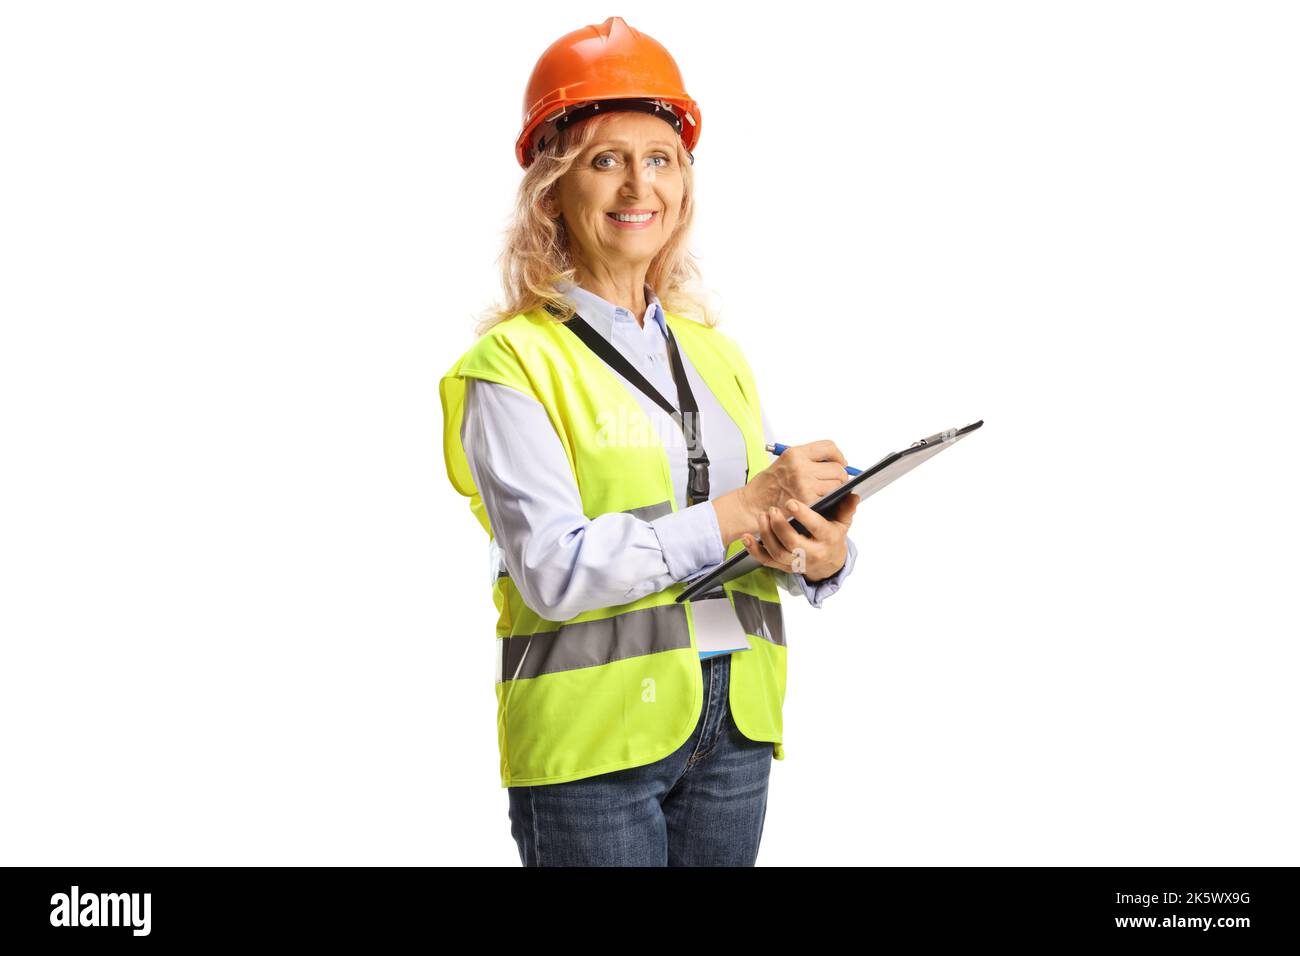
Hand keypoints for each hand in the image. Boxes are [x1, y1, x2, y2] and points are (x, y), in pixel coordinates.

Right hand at [712, 439, 852, 547]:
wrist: (750, 505)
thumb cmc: (766, 486)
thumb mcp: (784, 462)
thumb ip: (807, 460)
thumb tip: (832, 462)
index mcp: (795, 454)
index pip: (829, 447)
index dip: (838, 456)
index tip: (839, 462)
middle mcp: (801, 467)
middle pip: (837, 467)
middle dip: (839, 475)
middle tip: (834, 481)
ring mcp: (805, 484)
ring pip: (837, 484)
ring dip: (835, 489)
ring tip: (824, 492)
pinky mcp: (807, 501)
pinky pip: (830, 498)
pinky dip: (829, 500)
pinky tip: (820, 501)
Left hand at [741, 494, 859, 582]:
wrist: (827, 563)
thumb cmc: (831, 537)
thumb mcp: (842, 523)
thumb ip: (845, 508)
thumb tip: (853, 495)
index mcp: (827, 539)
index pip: (816, 527)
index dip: (804, 515)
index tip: (791, 502)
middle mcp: (812, 553)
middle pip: (793, 543)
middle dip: (780, 526)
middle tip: (772, 509)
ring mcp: (796, 562)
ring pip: (778, 553)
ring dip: (766, 535)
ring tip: (762, 517)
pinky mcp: (783, 566)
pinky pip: (766, 561)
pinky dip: (754, 550)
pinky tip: (746, 538)